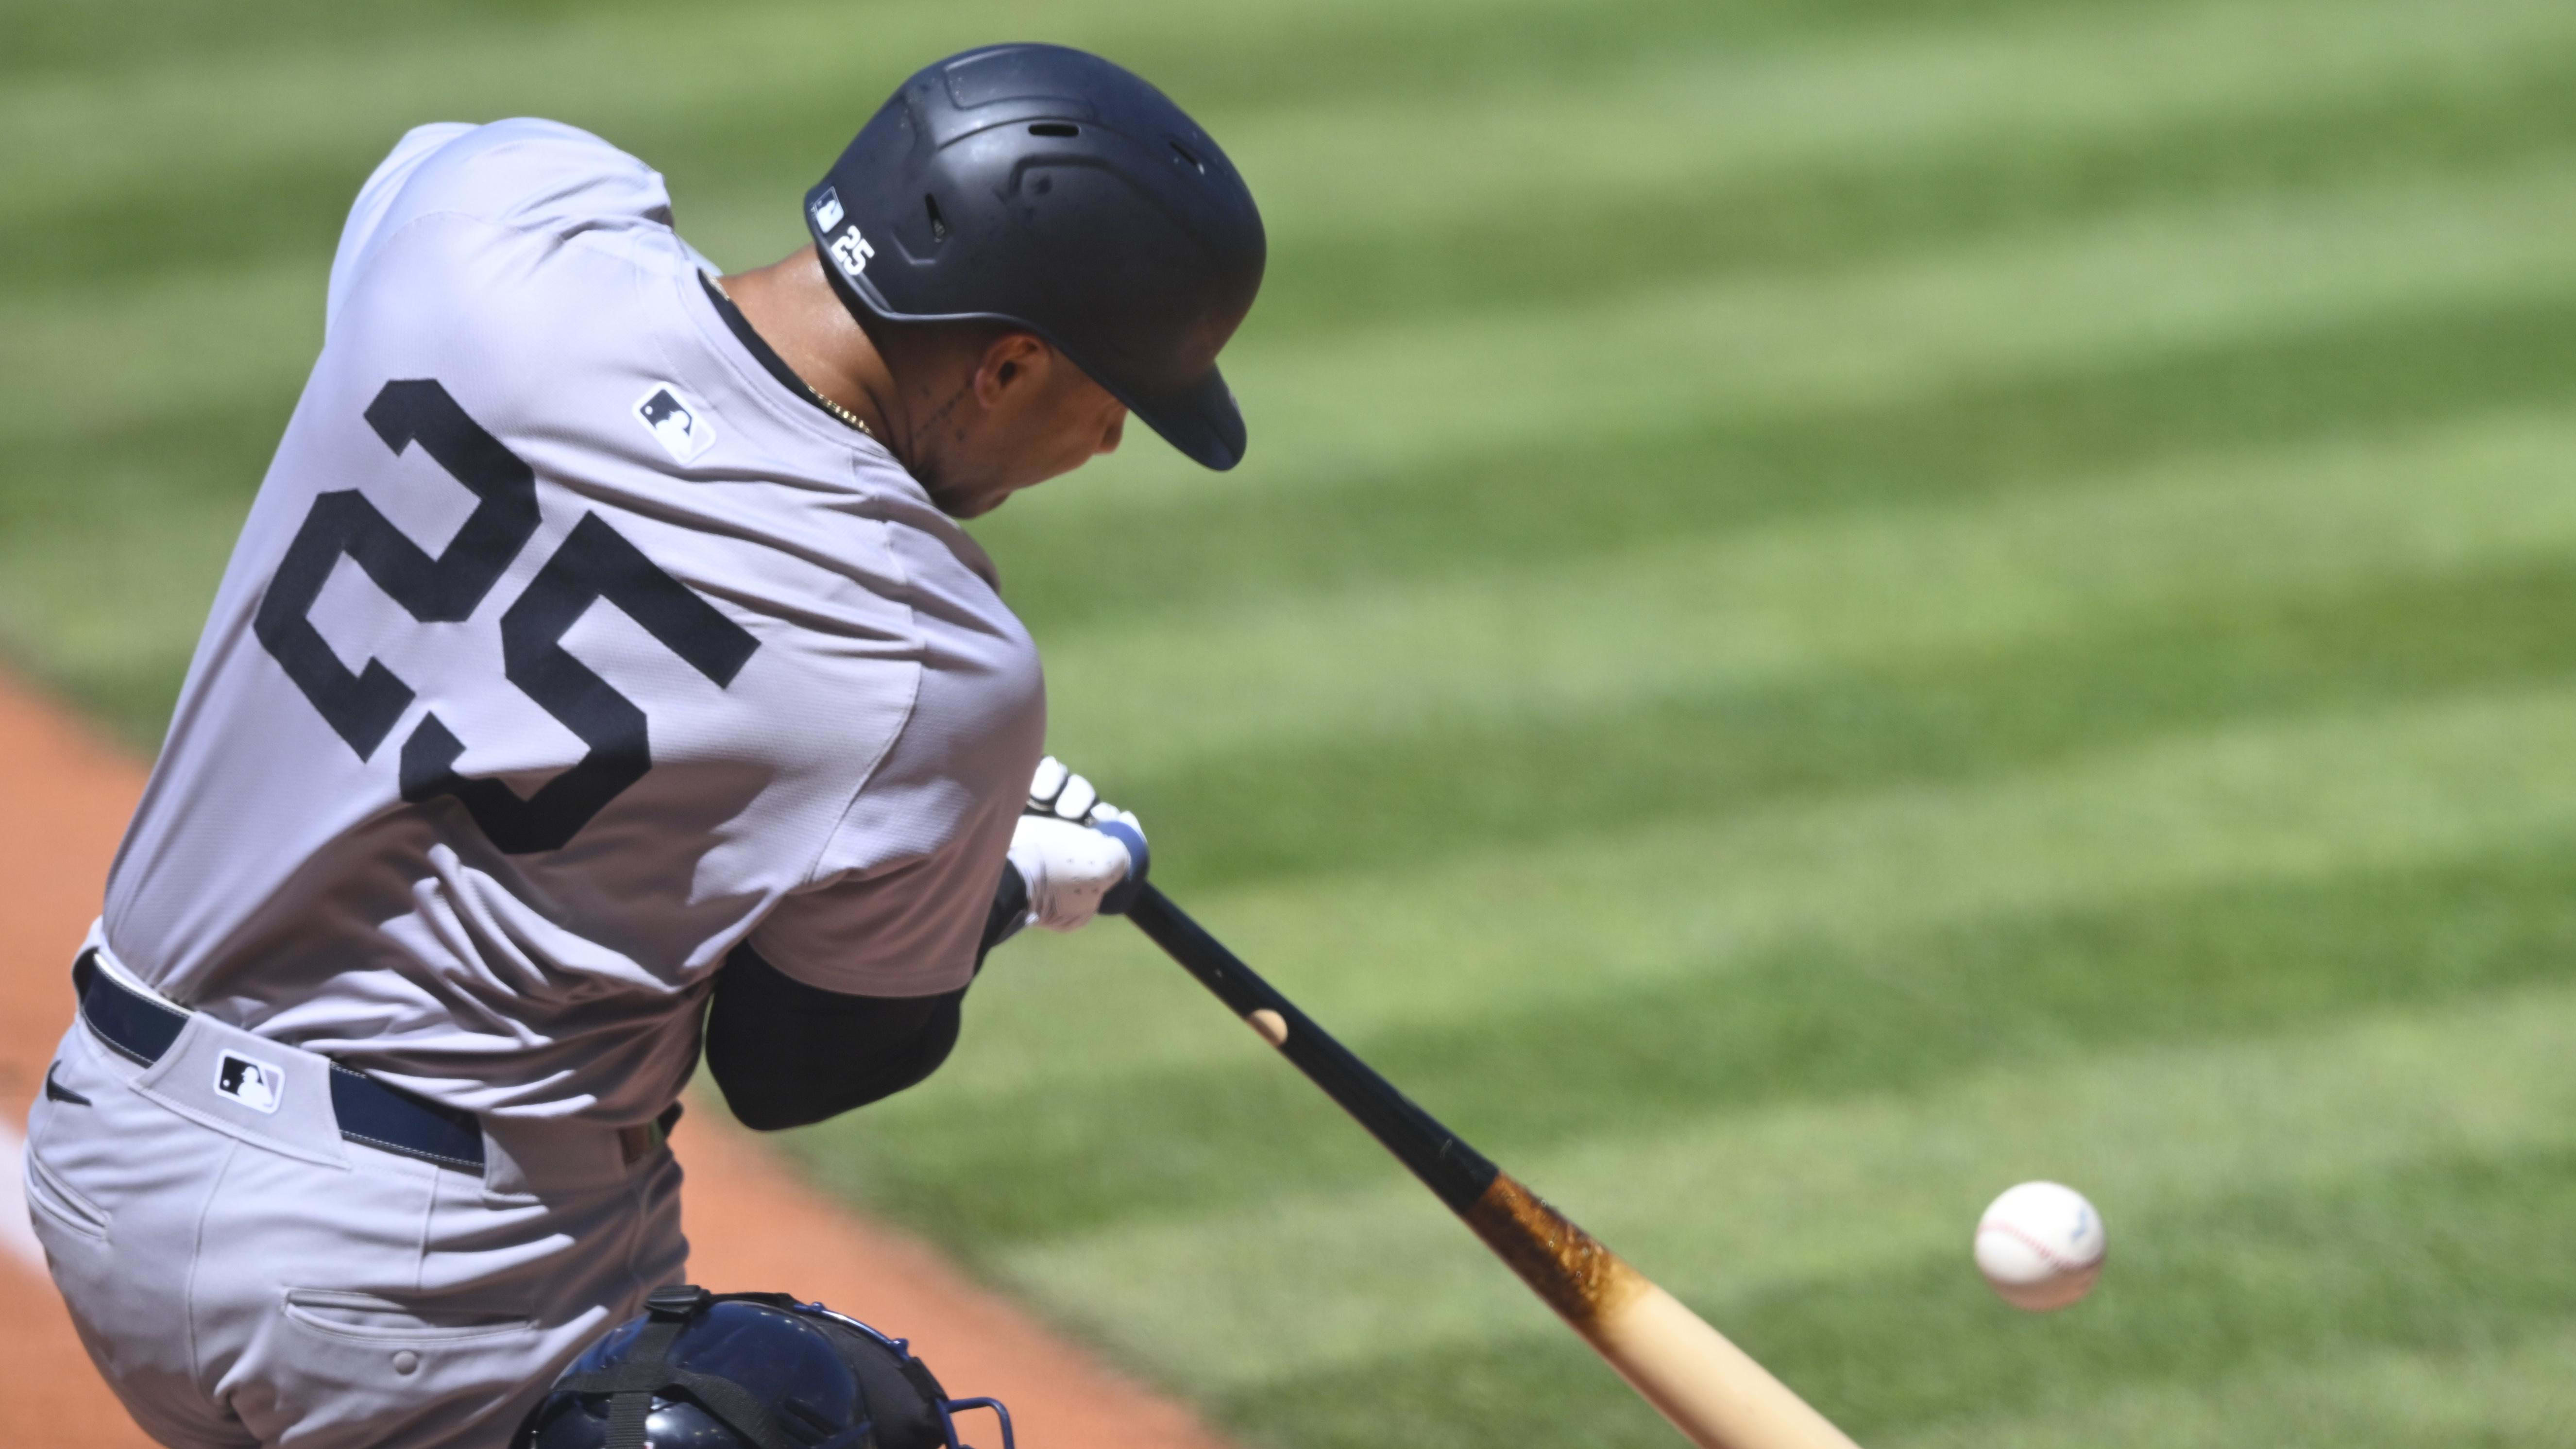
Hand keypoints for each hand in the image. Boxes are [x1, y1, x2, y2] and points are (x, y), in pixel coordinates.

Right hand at [1009, 757, 1147, 930]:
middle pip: (1087, 810)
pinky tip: (1036, 793)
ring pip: (1067, 789)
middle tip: (1070, 813)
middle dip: (1082, 803)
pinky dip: (1046, 777)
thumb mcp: (1102, 870)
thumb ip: (1124, 847)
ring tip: (1048, 801)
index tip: (1105, 818)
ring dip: (1065, 789)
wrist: (998, 869)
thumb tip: (1125, 821)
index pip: (1108, 842)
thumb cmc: (1053, 875)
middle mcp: (1059, 854)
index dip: (1112, 824)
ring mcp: (1035, 830)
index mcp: (1081, 881)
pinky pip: (1044, 776)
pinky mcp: (1015, 807)